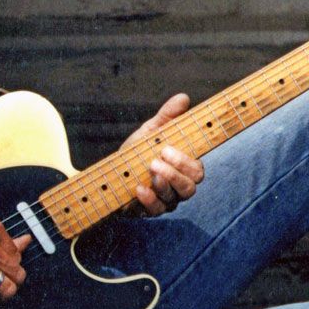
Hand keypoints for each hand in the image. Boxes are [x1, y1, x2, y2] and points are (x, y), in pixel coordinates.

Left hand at [122, 93, 204, 216]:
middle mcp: (178, 186)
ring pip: (176, 198)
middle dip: (176, 172)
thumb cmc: (137, 152)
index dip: (187, 161)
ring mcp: (166, 200)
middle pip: (191, 185)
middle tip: (157, 158)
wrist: (110, 173)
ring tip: (150, 168)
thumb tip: (183, 98)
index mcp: (183, 168)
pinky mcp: (150, 210)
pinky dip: (150, 199)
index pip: (197, 169)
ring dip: (164, 182)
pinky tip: (139, 188)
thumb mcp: (151, 131)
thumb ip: (167, 116)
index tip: (168, 148)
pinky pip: (156, 210)